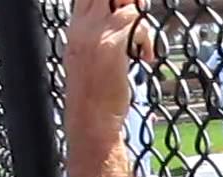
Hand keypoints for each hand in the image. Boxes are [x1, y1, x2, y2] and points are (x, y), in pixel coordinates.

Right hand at [65, 0, 154, 137]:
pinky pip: (137, 26)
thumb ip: (98, 34)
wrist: (91, 119)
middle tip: (140, 16)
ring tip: (142, 46)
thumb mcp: (88, 55)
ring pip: (128, 7)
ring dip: (143, 24)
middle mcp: (83, 27)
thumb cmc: (94, 93)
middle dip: (129, 1)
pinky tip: (145, 57)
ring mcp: (95, 36)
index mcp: (76, 27)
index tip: (130, 9)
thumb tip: (123, 18)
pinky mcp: (111, 47)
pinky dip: (147, 40)